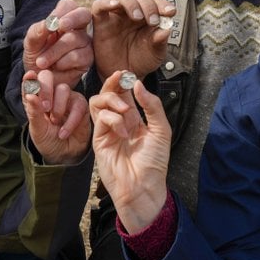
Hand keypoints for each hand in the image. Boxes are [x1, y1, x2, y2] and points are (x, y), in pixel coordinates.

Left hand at [23, 0, 92, 89]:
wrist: (39, 80)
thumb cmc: (36, 57)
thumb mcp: (30, 43)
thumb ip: (37, 31)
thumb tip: (48, 22)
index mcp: (63, 20)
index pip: (68, 6)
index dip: (62, 11)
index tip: (54, 21)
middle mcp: (77, 28)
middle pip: (83, 14)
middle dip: (72, 19)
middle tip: (60, 26)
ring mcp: (84, 43)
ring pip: (76, 38)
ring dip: (55, 51)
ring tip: (41, 62)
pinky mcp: (87, 59)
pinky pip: (79, 56)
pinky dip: (64, 61)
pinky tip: (56, 66)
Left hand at [24, 69, 90, 164]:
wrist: (64, 154)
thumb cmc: (48, 139)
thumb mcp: (37, 128)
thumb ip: (33, 111)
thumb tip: (30, 95)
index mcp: (35, 97)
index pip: (31, 83)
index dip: (30, 79)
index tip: (30, 77)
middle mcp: (51, 93)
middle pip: (48, 77)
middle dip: (45, 90)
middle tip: (45, 107)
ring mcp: (66, 98)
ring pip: (63, 89)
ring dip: (58, 107)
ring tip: (55, 123)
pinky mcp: (80, 105)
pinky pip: (77, 105)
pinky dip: (70, 120)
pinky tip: (63, 133)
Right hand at [89, 71, 170, 231]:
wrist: (143, 187)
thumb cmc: (154, 162)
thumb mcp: (161, 130)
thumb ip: (152, 106)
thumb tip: (138, 84)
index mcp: (134, 119)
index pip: (123, 93)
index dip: (123, 81)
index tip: (127, 72)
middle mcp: (118, 122)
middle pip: (107, 94)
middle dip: (113, 83)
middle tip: (121, 78)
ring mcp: (106, 130)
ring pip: (98, 102)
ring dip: (112, 100)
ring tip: (126, 110)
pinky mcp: (98, 140)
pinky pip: (100, 119)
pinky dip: (112, 119)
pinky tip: (123, 131)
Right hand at [91, 0, 175, 79]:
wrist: (123, 75)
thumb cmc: (140, 61)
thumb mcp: (155, 54)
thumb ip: (160, 42)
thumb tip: (166, 30)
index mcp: (147, 15)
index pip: (154, 1)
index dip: (162, 3)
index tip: (170, 12)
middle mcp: (131, 11)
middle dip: (148, 4)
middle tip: (153, 21)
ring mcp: (115, 15)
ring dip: (130, 2)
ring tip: (137, 17)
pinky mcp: (100, 22)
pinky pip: (99, 5)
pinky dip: (106, 2)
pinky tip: (115, 6)